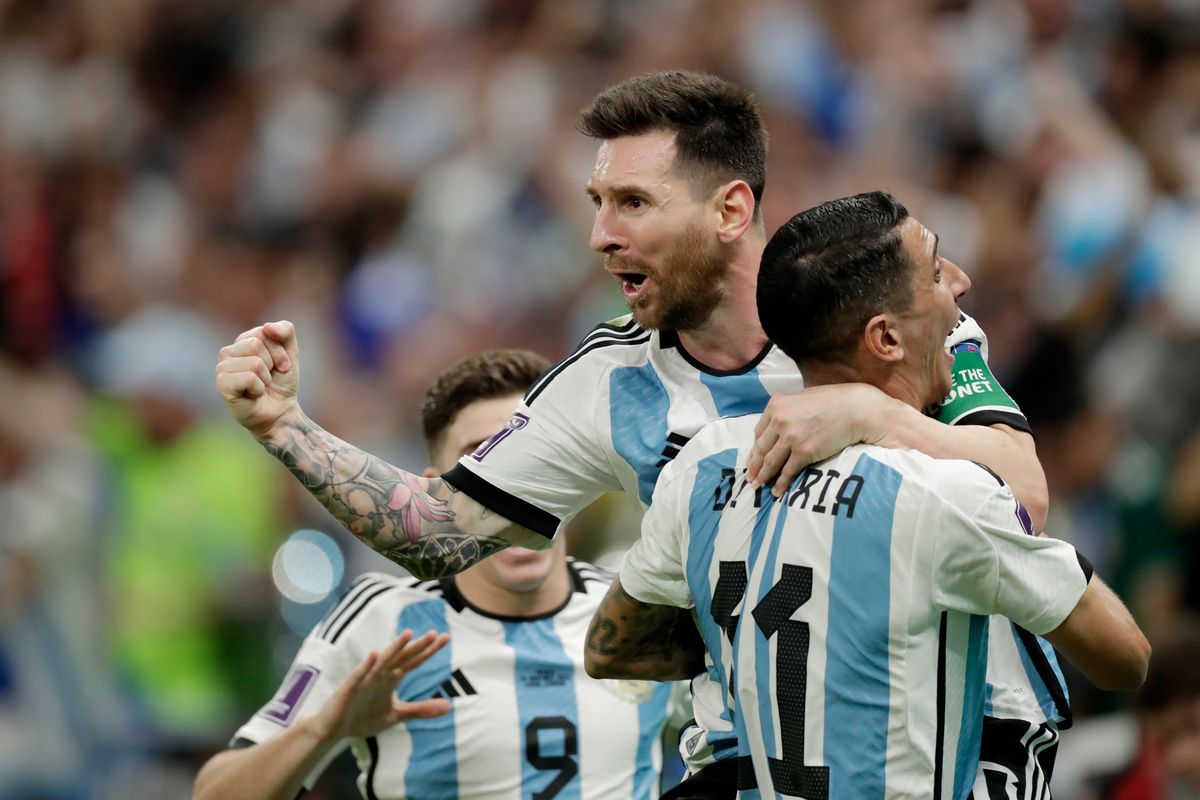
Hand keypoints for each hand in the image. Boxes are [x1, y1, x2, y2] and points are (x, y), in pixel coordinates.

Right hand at [215, 321, 300, 439]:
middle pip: (256, 344)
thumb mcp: (291, 353)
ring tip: (261, 387)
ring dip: (266, 378)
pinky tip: (253, 394)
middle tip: (270, 378)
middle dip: (273, 363)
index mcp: (242, 340)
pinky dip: (258, 388)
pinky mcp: (221, 385)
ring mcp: (222, 368)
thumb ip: (285, 331)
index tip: (281, 366)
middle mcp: (228, 352)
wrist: (281, 412)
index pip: (265, 332)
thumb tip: (268, 327)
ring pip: (255, 362)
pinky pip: (249, 377)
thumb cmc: (281, 383)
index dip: (280, 352)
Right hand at [312, 629, 451, 742]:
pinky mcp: (350, 689)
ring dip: (394, 648)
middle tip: (434, 633)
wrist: (334, 729)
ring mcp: (365, 680)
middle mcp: (380, 674)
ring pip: (382, 662)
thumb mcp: (397, 714)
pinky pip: (359, 676)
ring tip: (408, 635)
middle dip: (417, 646)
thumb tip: (449, 706)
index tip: (446, 638)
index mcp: (391, 678)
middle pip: (402, 657)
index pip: (414, 661)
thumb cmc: (364, 717)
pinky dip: (366, 666)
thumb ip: (421, 709)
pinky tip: (374, 654)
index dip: (429, 650)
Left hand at [747, 384, 886, 496]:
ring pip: (771, 462)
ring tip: (759, 485)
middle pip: (761, 449)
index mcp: (776, 406)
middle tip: (750, 477)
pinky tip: (777, 490)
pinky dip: (781, 483)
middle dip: (754, 466)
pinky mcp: (804, 451)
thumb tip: (779, 426)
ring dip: (763, 476)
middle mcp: (779, 421)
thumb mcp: (802, 398)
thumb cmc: (833, 401)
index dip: (755, 449)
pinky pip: (788, 471)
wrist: (856, 409)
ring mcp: (790, 437)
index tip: (752, 460)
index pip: (759, 432)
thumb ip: (787, 411)